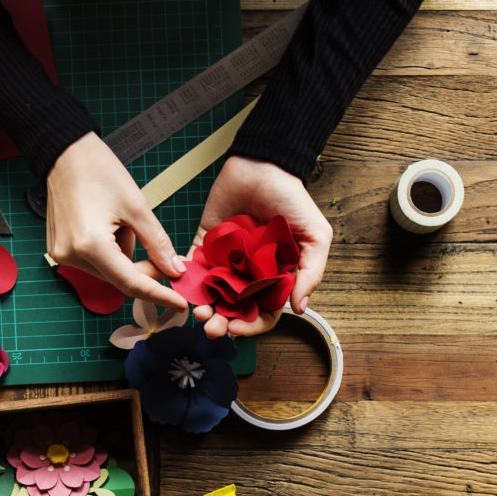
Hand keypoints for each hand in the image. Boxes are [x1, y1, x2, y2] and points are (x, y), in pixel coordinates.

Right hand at [45, 135, 188, 316]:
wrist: (65, 153)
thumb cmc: (99, 172)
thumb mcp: (137, 207)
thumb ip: (157, 244)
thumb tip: (174, 270)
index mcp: (91, 246)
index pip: (131, 283)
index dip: (158, 294)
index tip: (179, 303)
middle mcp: (71, 256)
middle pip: (119, 278)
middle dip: (143, 269)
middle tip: (162, 253)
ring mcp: (62, 255)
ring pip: (108, 271)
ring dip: (124, 256)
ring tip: (119, 222)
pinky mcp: (59, 250)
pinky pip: (94, 262)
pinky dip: (109, 251)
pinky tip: (107, 224)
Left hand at [193, 157, 329, 338]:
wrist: (264, 167)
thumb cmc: (293, 201)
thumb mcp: (315, 237)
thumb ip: (310, 273)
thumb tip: (300, 308)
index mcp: (275, 278)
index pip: (263, 312)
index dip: (251, 325)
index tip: (237, 328)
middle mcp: (249, 275)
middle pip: (233, 309)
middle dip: (222, 322)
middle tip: (211, 327)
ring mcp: (226, 261)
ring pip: (211, 293)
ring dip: (203, 306)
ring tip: (198, 312)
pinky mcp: (205, 243)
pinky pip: (191, 266)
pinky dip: (184, 277)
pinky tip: (181, 284)